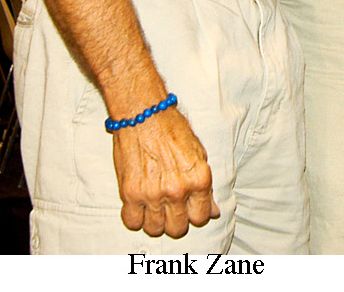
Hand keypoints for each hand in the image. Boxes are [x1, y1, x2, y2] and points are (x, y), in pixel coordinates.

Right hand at [113, 106, 219, 237]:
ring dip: (155, 221)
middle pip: (178, 228)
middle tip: (171, 208)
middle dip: (176, 221)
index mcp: (199, 179)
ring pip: (155, 229)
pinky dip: (135, 217)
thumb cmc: (172, 129)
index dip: (195, 214)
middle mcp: (177, 190)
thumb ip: (205, 186)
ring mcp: (153, 194)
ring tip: (155, 206)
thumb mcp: (199, 153)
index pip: (201, 217)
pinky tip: (140, 203)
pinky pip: (132, 222)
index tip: (189, 209)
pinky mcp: (130, 194)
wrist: (144, 114)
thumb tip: (213, 211)